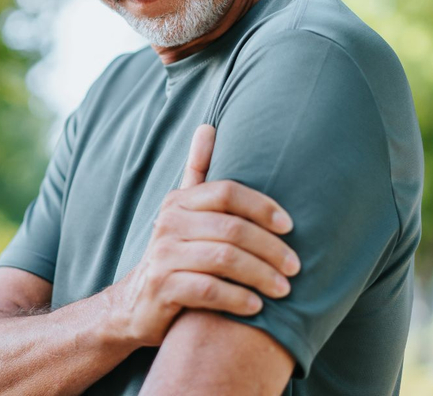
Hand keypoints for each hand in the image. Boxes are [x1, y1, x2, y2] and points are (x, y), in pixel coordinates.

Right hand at [110, 124, 299, 347]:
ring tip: (283, 289)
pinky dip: (237, 298)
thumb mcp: (183, 209)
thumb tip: (207, 126)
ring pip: (223, 259)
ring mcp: (164, 255)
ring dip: (260, 275)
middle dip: (270, 248)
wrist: (137, 302)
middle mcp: (170, 223)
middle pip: (231, 228)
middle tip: (295, 267)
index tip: (289, 226)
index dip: (262, 206)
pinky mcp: (163, 288)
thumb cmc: (176, 250)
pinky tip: (256, 305)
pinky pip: (208, 290)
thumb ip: (198, 170)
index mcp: (180, 201)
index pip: (227, 192)